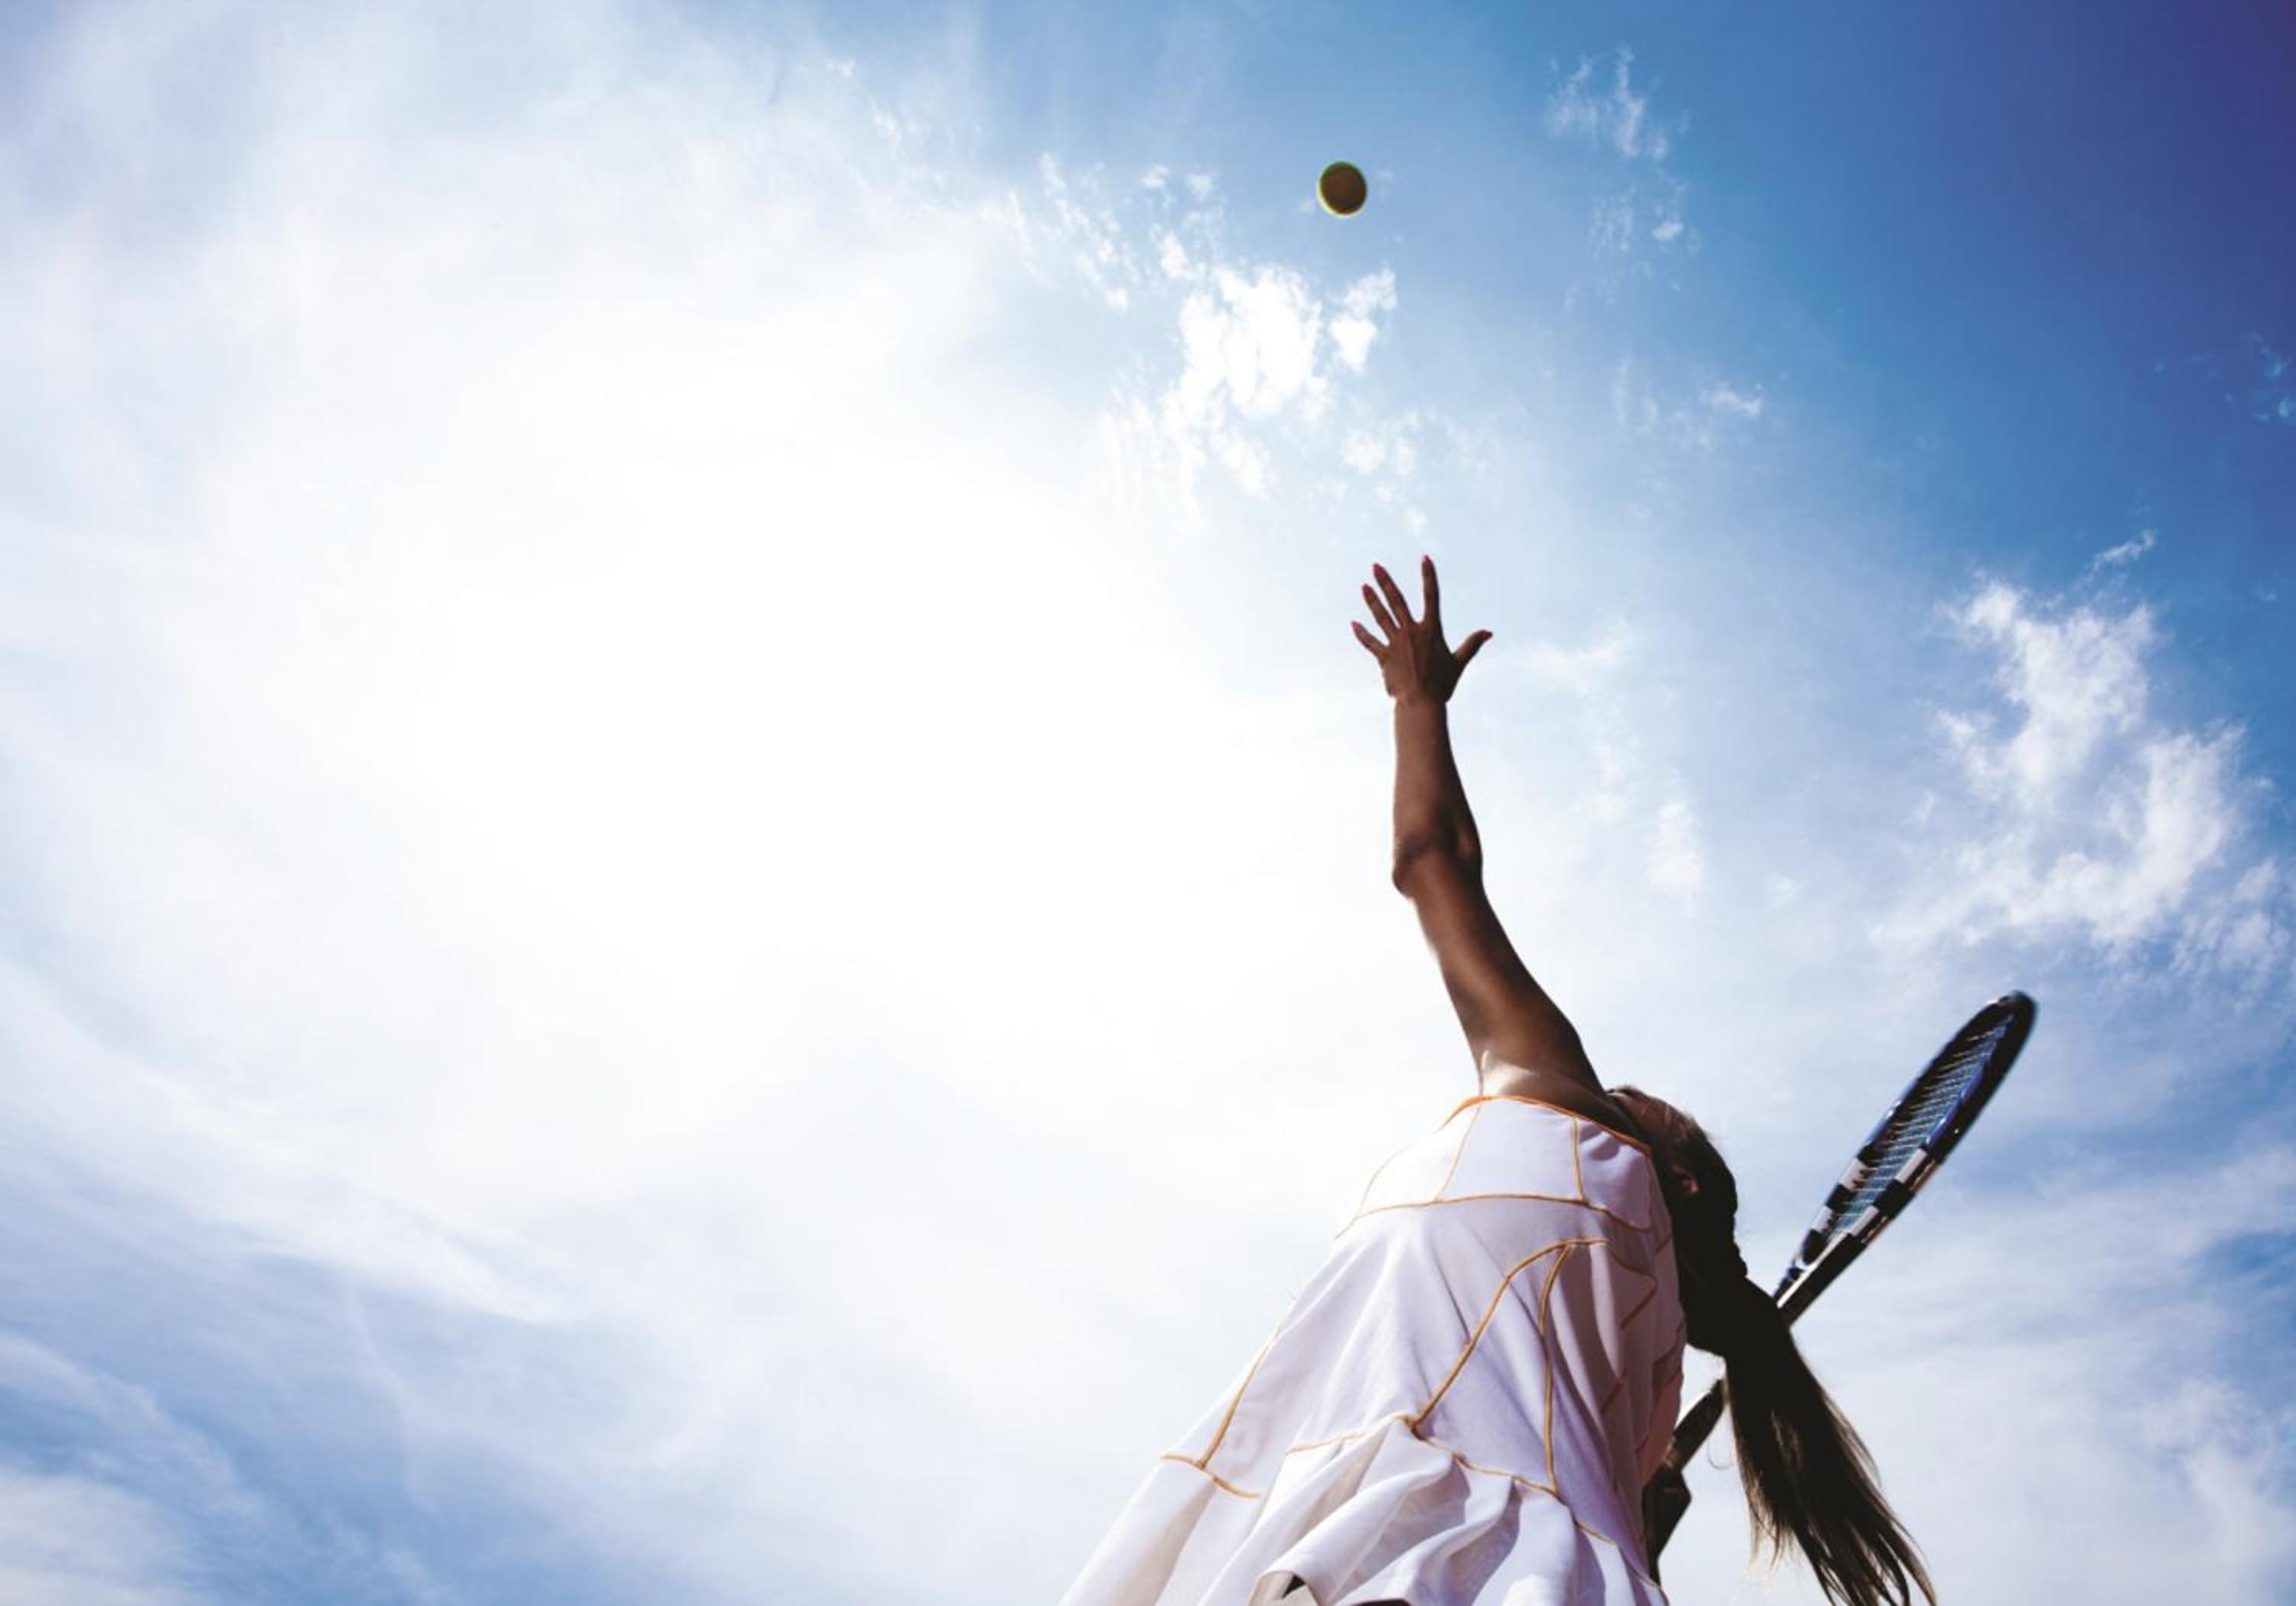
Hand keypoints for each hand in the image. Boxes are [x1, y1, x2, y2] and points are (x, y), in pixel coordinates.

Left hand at [1350, 556, 1491, 705]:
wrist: (1420, 703)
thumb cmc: (1442, 685)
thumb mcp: (1459, 663)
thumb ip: (1472, 644)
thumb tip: (1489, 632)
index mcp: (1431, 630)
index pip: (1432, 597)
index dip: (1429, 576)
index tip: (1425, 558)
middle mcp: (1412, 632)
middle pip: (1397, 601)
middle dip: (1386, 582)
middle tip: (1375, 566)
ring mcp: (1396, 643)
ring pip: (1381, 617)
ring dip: (1372, 600)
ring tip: (1363, 586)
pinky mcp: (1384, 657)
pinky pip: (1370, 642)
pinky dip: (1361, 633)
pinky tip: (1353, 623)